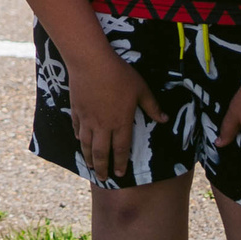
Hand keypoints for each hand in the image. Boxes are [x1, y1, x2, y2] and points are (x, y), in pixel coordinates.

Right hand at [64, 47, 166, 178]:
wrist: (91, 62)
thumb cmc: (119, 75)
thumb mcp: (141, 89)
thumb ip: (152, 106)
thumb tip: (164, 119)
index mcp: (121, 123)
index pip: (121, 150)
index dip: (121, 163)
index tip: (120, 174)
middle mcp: (103, 126)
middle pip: (101, 153)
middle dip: (102, 168)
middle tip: (103, 177)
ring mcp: (87, 119)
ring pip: (86, 144)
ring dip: (88, 157)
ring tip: (90, 166)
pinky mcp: (76, 110)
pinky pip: (77, 128)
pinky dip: (78, 137)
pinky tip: (79, 140)